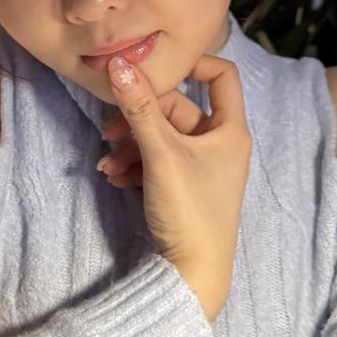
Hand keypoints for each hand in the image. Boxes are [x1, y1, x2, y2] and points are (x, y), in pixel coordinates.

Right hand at [99, 53, 250, 322]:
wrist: (192, 274)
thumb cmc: (190, 209)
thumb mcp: (161, 154)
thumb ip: (139, 107)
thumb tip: (118, 62)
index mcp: (229, 129)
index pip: (221, 76)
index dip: (192, 64)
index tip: (155, 68)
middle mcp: (219, 143)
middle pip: (176, 109)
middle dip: (138, 118)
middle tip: (109, 131)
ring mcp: (201, 167)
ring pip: (160, 137)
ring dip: (130, 145)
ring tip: (107, 164)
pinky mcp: (184, 188)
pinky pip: (157, 162)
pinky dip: (135, 165)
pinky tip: (115, 178)